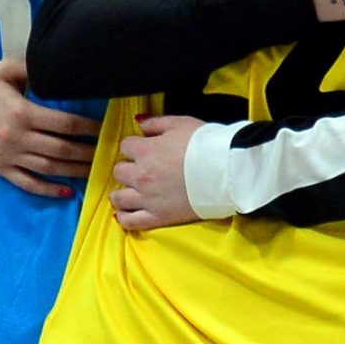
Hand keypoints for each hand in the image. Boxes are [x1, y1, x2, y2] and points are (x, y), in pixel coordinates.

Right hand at [0, 57, 98, 197]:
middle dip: (87, 152)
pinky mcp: (0, 169)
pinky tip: (67, 191)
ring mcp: (9, 156)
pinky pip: (28, 183)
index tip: (104, 129)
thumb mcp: (7, 70)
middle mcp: (17, 137)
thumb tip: (61, 68)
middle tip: (107, 153)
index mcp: (22, 112)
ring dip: (75, 171)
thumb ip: (34, 69)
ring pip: (49, 169)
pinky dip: (48, 189)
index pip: (64, 124)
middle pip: (61, 150)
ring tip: (95, 170)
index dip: (88, 128)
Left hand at [109, 113, 200, 232]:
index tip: (145, 148)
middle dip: (128, 167)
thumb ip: (155, 122)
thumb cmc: (205, 144)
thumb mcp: (180, 123)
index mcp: (145, 151)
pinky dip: (124, 217)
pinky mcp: (157, 217)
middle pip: (119, 171)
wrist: (226, 172)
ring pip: (118, 198)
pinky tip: (127, 212)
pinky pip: (130, 222)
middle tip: (142, 169)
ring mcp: (147, 198)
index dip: (135, 145)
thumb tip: (138, 121)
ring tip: (131, 191)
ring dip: (122, 192)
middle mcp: (140, 175)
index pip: (125, 145)